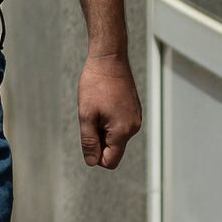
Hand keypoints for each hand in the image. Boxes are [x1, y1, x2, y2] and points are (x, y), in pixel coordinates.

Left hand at [79, 52, 142, 170]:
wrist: (109, 59)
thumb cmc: (95, 85)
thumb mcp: (86, 115)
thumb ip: (89, 141)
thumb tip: (92, 162)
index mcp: (123, 131)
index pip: (110, 161)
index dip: (95, 155)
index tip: (87, 137)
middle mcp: (133, 127)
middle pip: (114, 150)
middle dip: (99, 141)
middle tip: (90, 118)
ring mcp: (135, 118)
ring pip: (116, 137)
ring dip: (103, 130)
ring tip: (96, 109)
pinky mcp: (134, 110)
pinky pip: (120, 125)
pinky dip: (109, 121)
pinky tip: (103, 104)